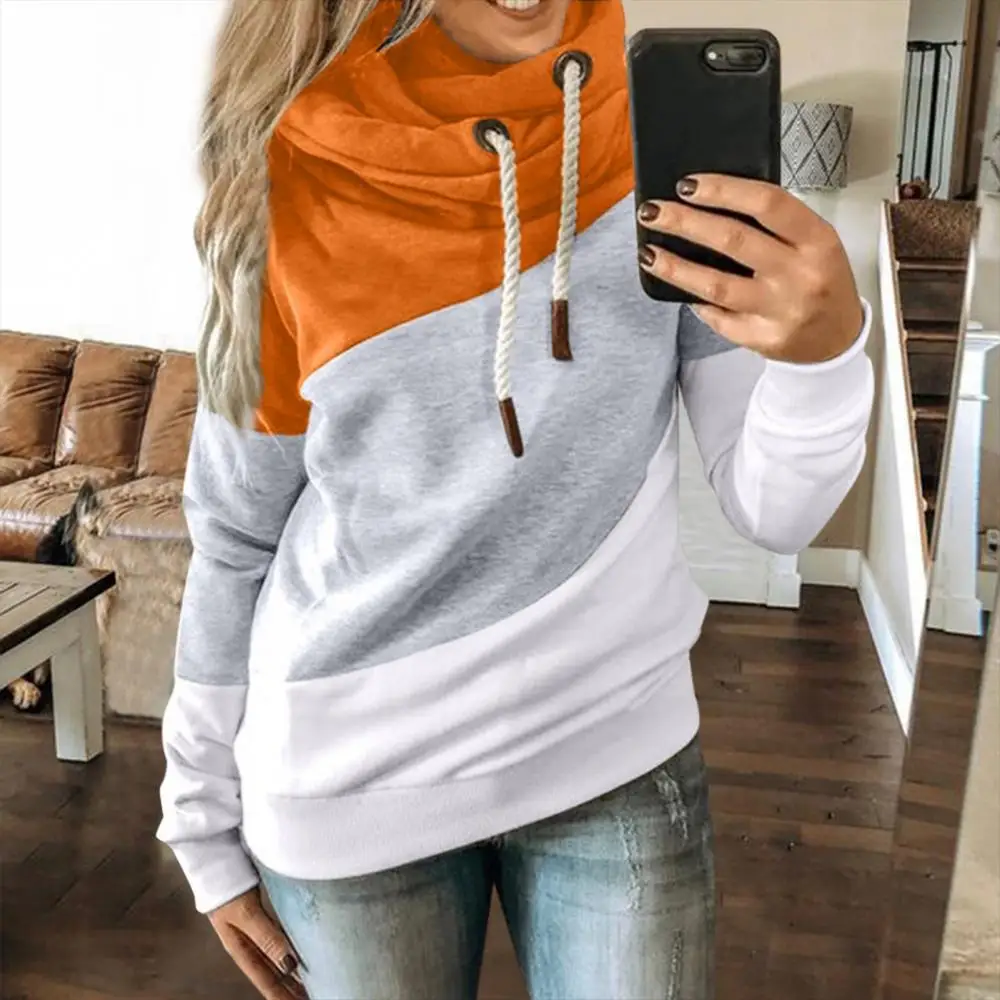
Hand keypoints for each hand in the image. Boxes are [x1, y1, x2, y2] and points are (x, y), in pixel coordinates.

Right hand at [209, 888, 307, 999]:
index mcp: (240, 948)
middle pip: (273, 970)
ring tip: (315, 977)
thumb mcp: (245, 914)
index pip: (265, 979)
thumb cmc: (226, 887)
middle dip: (291, 986)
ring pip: (279, 952)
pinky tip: (306, 946)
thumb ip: (267, 937)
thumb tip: (290, 966)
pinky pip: (281, 933)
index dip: (282, 995)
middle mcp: (249, 940)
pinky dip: (293, 943)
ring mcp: (256, 925)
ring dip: (295, 966)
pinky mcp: (263, 909)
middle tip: (316, 994)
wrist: (215, 856)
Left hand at [637, 175, 864, 364]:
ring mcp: (780, 310)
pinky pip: (717, 318)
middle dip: (684, 223)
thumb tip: (710, 204)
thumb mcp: (814, 243)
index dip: (722, 190)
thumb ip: (774, 225)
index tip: (687, 185)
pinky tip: (680, 288)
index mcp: (817, 240)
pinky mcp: (762, 339)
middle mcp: (800, 274)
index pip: (766, 203)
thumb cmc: (821, 281)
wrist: (838, 340)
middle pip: (732, 240)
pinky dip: (695, 301)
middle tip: (652, 213)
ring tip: (649, 253)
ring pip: (715, 285)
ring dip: (675, 267)